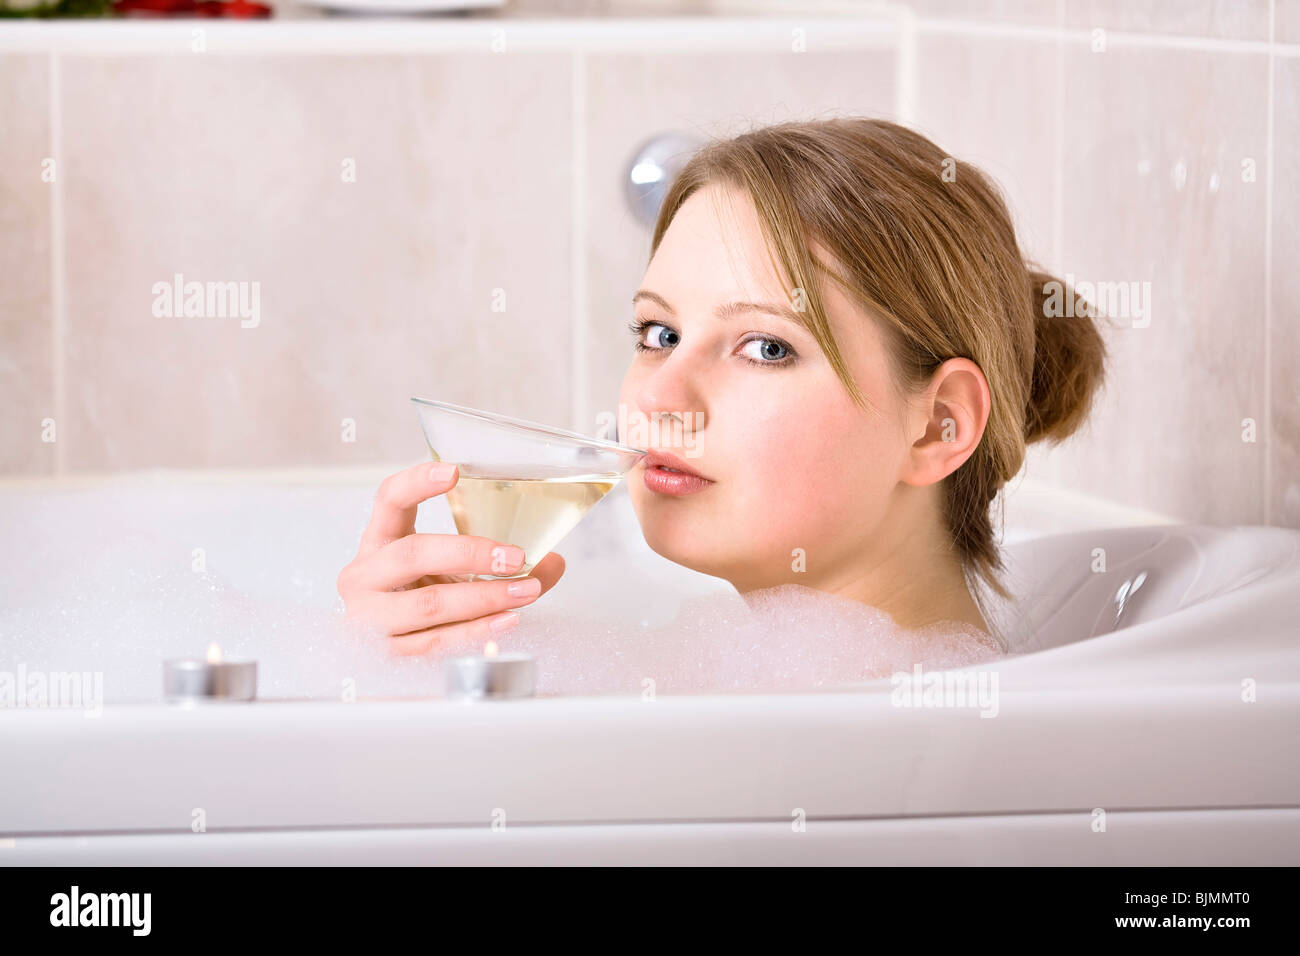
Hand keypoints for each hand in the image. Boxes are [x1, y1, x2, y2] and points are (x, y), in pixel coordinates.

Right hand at [336, 461, 564, 654]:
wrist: (384, 642)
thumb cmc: (420, 595)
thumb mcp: (449, 570)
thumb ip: (498, 564)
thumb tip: (553, 562)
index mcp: (378, 540)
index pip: (389, 499)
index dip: (416, 482)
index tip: (454, 472)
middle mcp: (365, 575)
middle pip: (412, 553)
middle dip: (469, 553)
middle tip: (516, 556)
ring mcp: (369, 616)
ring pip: (427, 603)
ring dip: (483, 597)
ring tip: (526, 590)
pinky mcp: (385, 652)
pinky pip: (434, 641)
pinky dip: (475, 631)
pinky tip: (506, 619)